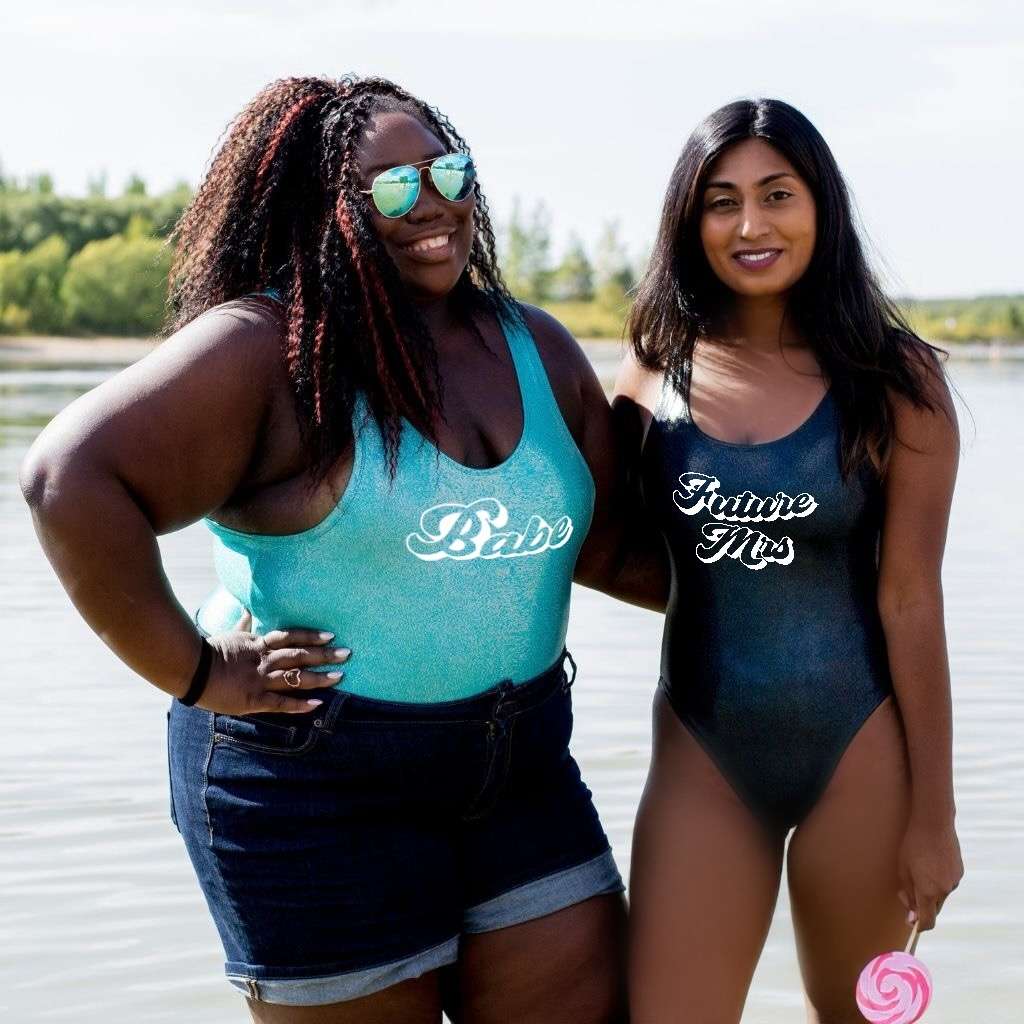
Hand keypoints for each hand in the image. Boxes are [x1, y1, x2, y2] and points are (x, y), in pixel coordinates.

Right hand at [195, 614, 349, 714]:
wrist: (189, 669)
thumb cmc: (208, 650)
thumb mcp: (230, 633)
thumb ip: (243, 623)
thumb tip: (247, 607)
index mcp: (259, 643)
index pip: (290, 636)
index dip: (311, 635)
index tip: (330, 634)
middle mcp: (264, 660)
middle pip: (299, 655)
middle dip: (324, 654)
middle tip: (347, 653)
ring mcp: (260, 679)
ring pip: (295, 677)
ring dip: (319, 677)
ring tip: (340, 676)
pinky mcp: (253, 699)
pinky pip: (280, 702)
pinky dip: (299, 704)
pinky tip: (317, 704)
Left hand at [897, 816, 963, 929]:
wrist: (934, 823)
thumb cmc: (913, 845)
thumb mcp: (903, 870)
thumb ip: (908, 895)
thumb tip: (912, 917)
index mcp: (928, 891)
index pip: (927, 921)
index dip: (919, 926)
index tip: (912, 924)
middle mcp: (945, 890)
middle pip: (933, 908)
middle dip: (921, 905)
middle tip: (906, 890)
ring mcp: (954, 881)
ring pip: (941, 896)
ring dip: (930, 891)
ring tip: (920, 869)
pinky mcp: (960, 873)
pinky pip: (948, 884)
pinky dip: (939, 880)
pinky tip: (931, 863)